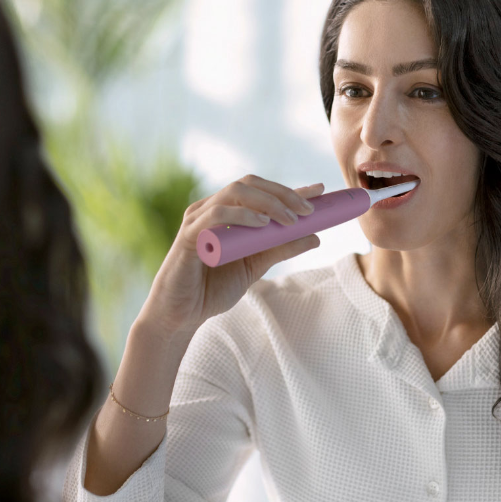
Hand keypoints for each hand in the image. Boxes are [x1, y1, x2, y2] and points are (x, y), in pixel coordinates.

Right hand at [134, 175, 323, 339]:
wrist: (180, 317)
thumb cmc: (212, 290)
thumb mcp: (255, 267)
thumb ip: (280, 249)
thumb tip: (315, 236)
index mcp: (226, 214)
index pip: (261, 192)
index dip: (290, 189)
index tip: (320, 190)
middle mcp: (210, 209)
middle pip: (249, 184)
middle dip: (283, 193)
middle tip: (308, 210)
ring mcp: (197, 219)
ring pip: (235, 192)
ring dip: (268, 202)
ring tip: (291, 219)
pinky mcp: (189, 235)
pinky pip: (217, 214)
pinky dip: (242, 214)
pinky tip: (262, 223)